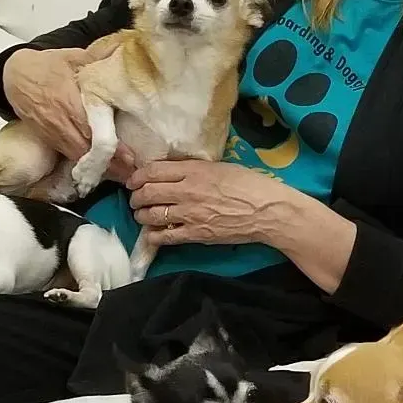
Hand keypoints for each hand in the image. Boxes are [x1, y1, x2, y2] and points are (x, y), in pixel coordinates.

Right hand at [3, 45, 134, 183]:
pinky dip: (85, 163)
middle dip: (109, 162)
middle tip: (132, 171)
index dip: (110, 144)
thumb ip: (97, 59)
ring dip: (99, 167)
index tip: (129, 154)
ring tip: (122, 175)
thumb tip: (122, 54)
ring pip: (77, 154)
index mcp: (67, 99)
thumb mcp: (73, 57)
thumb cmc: (47, 65)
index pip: (91, 127)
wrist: (15, 75)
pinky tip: (102, 170)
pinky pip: (68, 154)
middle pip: (86, 147)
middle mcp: (60, 120)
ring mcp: (53, 131)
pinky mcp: (49, 137)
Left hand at [127, 160, 283, 246]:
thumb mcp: (221, 167)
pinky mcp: (195, 234)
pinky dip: (153, 235)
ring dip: (141, 215)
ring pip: (150, 214)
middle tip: (136, 199)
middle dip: (135, 196)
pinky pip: (164, 236)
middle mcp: (187, 191)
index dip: (138, 176)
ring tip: (143, 215)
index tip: (134, 181)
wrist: (268, 211)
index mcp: (194, 170)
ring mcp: (190, 214)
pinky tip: (153, 233)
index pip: (153, 170)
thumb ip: (195, 170)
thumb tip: (175, 173)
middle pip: (147, 192)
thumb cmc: (250, 185)